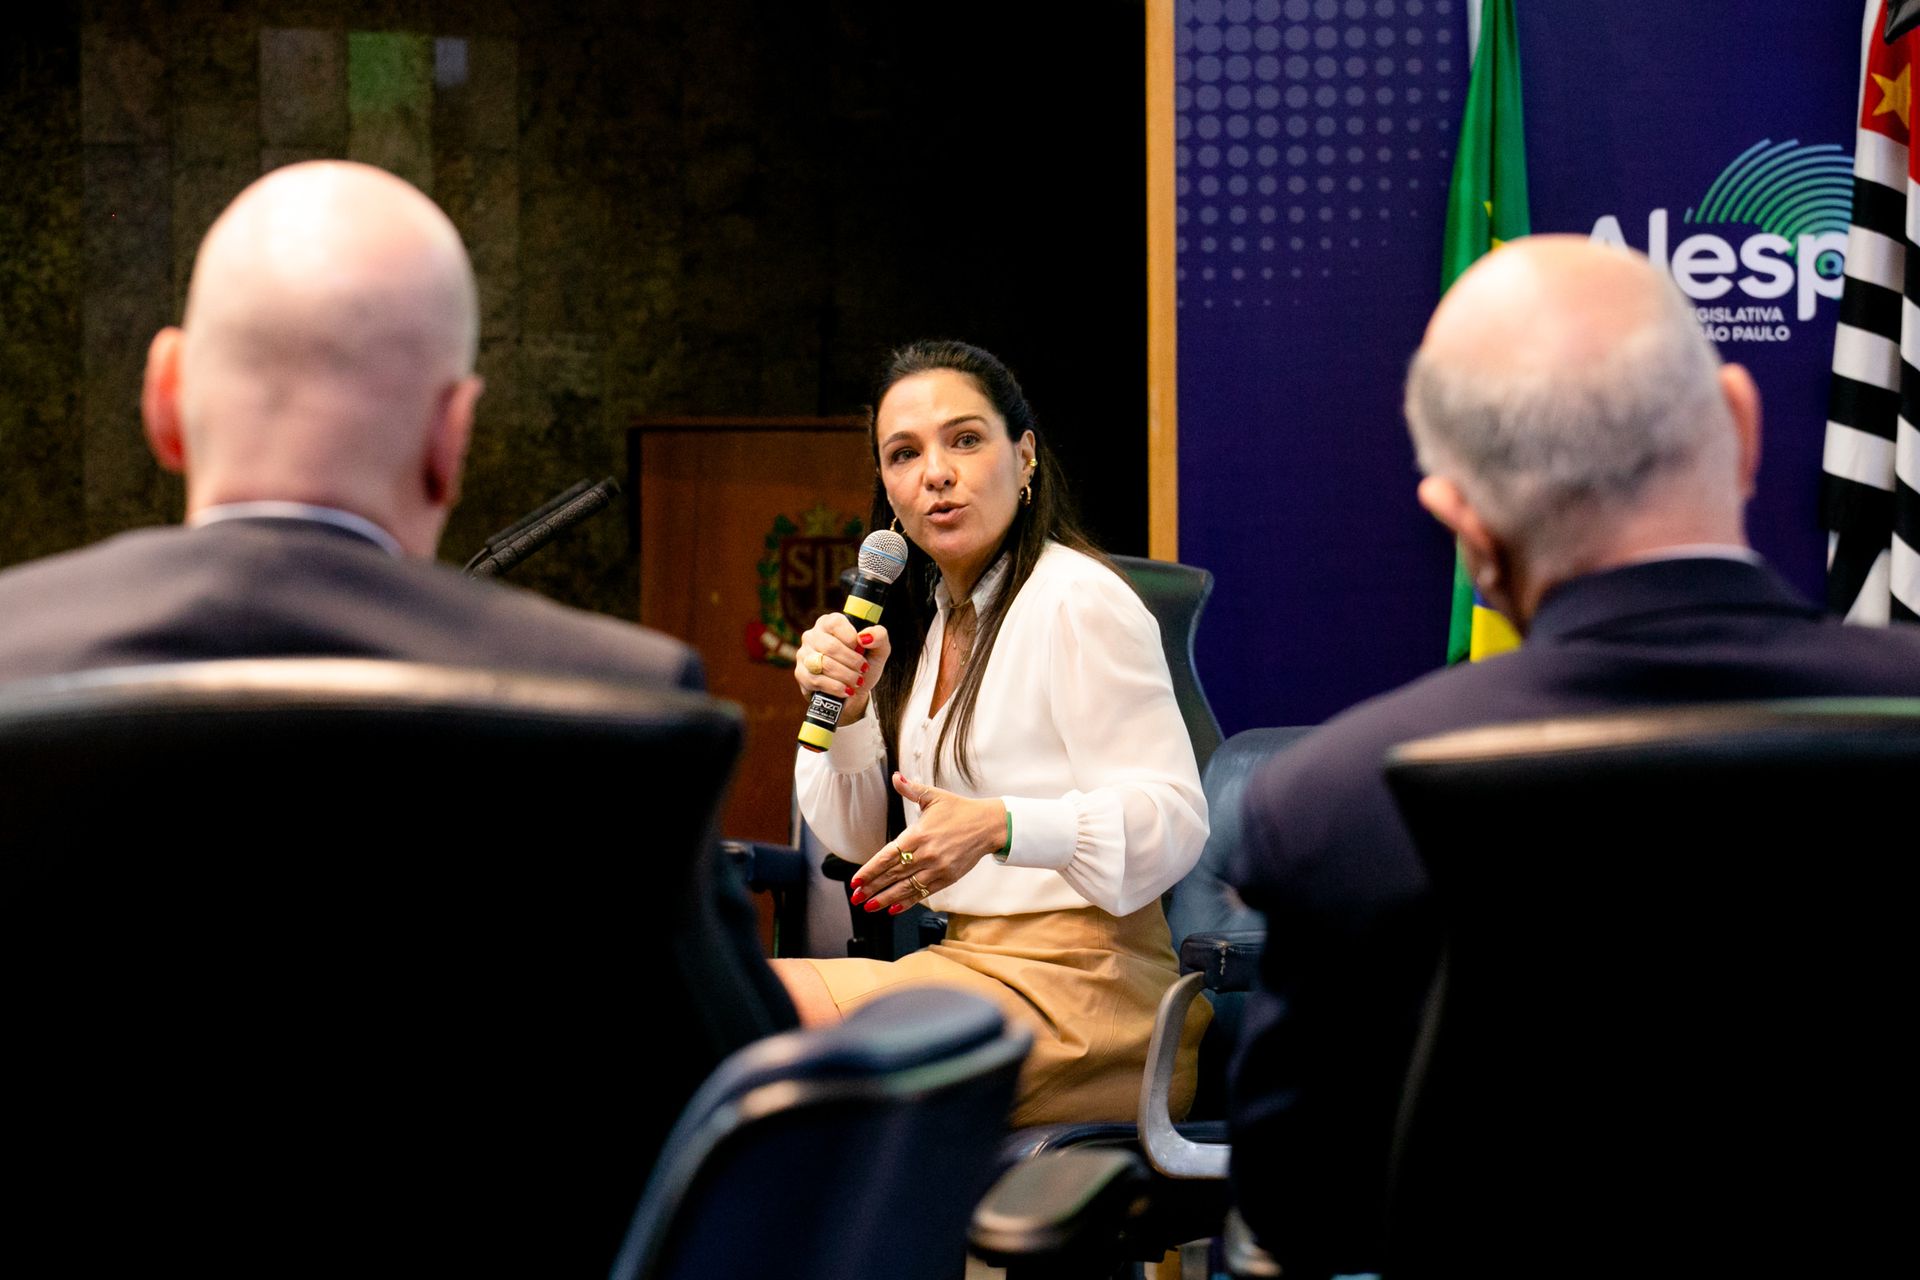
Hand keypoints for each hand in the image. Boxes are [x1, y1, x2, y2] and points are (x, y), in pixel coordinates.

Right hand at [794, 615, 889, 721]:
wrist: (854, 690)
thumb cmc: (864, 664)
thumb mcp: (878, 649)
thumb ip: (879, 636)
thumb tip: (864, 637)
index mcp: (829, 623)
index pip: (836, 624)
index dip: (852, 639)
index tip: (862, 650)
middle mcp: (813, 635)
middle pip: (831, 647)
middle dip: (852, 662)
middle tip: (863, 670)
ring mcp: (804, 654)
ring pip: (824, 665)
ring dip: (846, 676)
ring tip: (857, 681)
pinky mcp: (800, 674)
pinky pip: (816, 680)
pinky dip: (836, 687)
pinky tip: (846, 690)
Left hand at [850, 772, 1006, 914]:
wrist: (989, 825)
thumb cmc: (960, 810)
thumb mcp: (934, 796)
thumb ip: (911, 790)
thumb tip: (896, 777)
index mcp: (918, 834)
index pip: (888, 855)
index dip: (870, 869)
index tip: (856, 880)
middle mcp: (926, 854)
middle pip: (893, 874)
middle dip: (872, 887)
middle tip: (855, 897)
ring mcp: (937, 868)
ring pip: (906, 887)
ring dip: (885, 899)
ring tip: (869, 906)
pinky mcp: (947, 878)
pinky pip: (923, 893)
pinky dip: (907, 902)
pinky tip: (893, 909)